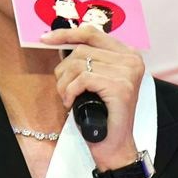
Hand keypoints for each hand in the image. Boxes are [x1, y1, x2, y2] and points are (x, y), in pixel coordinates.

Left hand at [39, 23, 146, 166]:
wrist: (113, 145)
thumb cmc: (102, 113)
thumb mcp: (95, 80)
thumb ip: (87, 59)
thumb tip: (58, 40)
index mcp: (128, 54)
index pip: (92, 32)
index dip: (66, 33)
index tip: (45, 38)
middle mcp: (131, 60)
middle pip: (82, 50)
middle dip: (64, 70)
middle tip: (62, 88)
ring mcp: (128, 73)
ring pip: (80, 64)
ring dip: (65, 83)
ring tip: (67, 97)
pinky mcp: (120, 87)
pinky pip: (83, 79)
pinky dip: (70, 91)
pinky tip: (70, 102)